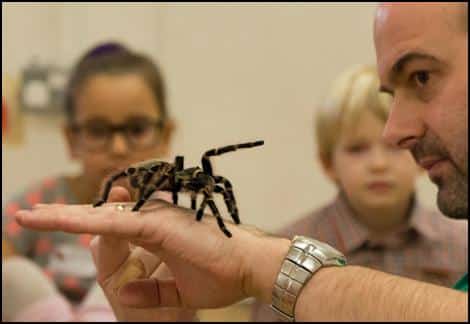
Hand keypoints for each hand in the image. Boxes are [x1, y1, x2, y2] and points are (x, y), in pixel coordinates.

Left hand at [16, 186, 289, 308]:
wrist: (249, 267)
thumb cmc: (221, 275)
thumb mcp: (178, 292)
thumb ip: (151, 292)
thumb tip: (125, 293)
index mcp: (156, 233)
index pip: (113, 228)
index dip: (86, 226)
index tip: (62, 225)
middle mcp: (152, 219)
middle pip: (100, 219)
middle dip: (63, 217)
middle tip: (29, 214)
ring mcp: (153, 218)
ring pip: (99, 218)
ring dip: (62, 216)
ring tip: (28, 216)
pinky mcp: (155, 224)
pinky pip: (111, 224)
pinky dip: (80, 221)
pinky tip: (51, 221)